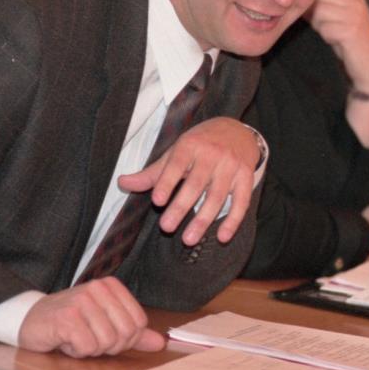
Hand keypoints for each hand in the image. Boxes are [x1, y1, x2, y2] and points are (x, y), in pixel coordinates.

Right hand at [18, 277, 165, 357]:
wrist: (30, 320)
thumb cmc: (70, 322)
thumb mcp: (105, 324)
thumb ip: (134, 333)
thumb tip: (160, 342)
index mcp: (112, 286)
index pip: (138, 323)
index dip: (124, 339)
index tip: (104, 334)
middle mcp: (98, 288)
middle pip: (125, 333)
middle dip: (108, 345)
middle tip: (88, 338)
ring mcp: (82, 301)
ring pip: (106, 342)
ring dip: (90, 348)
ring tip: (76, 337)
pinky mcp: (67, 317)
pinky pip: (87, 346)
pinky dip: (77, 350)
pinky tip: (65, 340)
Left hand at [119, 117, 258, 245]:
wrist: (237, 130)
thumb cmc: (200, 144)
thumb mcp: (176, 152)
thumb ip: (153, 173)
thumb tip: (122, 183)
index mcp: (190, 145)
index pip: (177, 164)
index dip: (167, 181)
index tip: (157, 200)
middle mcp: (212, 154)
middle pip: (196, 184)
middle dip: (181, 206)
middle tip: (166, 227)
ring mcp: (231, 166)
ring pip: (217, 196)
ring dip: (204, 219)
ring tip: (188, 239)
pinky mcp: (246, 176)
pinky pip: (241, 201)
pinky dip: (233, 220)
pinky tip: (223, 237)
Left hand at [307, 0, 368, 92]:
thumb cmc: (352, 45)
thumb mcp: (339, 21)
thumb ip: (325, 8)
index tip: (310, 11)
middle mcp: (356, 3)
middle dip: (313, 11)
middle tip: (318, 25)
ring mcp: (355, 16)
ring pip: (320, 11)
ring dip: (320, 25)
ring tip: (330, 35)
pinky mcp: (352, 30)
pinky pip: (325, 29)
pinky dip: (326, 37)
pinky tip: (336, 42)